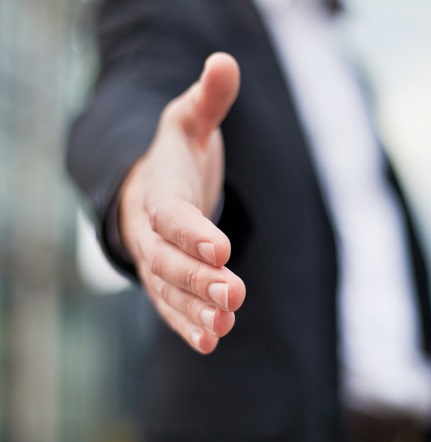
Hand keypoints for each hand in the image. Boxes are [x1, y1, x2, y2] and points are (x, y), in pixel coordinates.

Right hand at [119, 53, 245, 353]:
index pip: (173, 215)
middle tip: (232, 294)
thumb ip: (208, 99)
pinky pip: (172, 307)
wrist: (149, 187)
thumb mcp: (190, 121)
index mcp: (159, 192)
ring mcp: (156, 261)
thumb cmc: (176, 155)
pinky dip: (188, 324)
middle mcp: (152, 232)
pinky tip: (210, 340)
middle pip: (170, 261)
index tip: (221, 249)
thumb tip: (225, 62)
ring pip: (170, 290)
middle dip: (199, 279)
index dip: (193, 232)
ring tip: (223, 326)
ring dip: (196, 310)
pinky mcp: (165, 281)